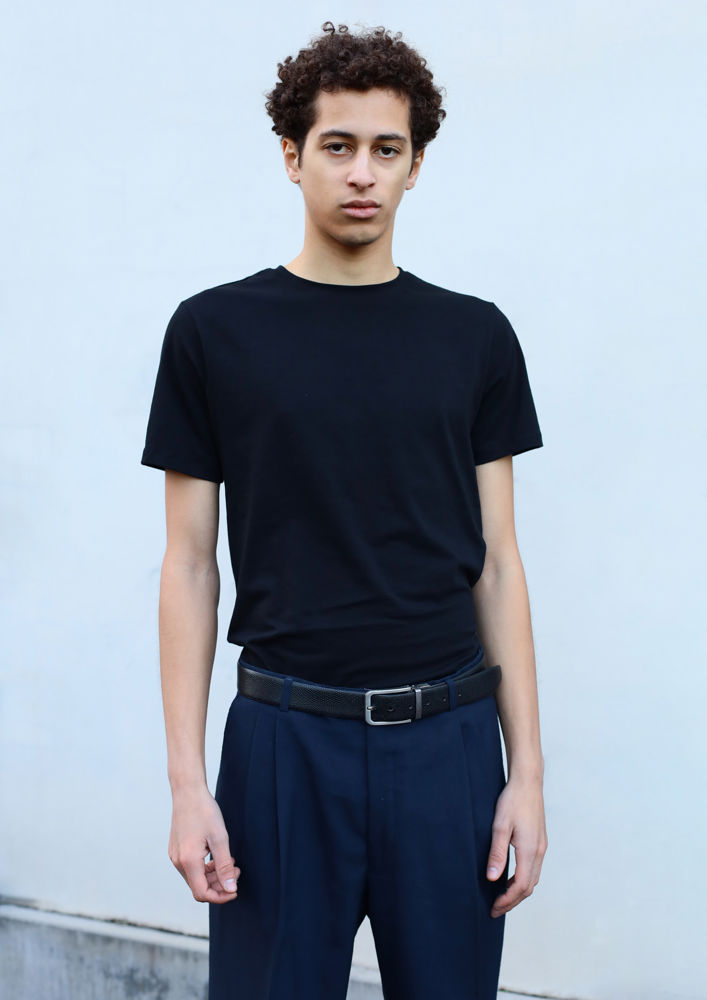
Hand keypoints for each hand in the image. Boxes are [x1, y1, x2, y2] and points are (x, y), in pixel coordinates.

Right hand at [167, 785, 240, 903]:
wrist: (188, 792)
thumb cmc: (205, 811)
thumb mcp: (220, 838)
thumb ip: (225, 866)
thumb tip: (230, 889)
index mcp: (188, 861)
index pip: (202, 893)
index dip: (220, 896)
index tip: (236, 890)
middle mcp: (178, 861)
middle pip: (199, 887)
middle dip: (219, 884)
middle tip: (237, 871)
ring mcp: (175, 856)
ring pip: (195, 877)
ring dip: (213, 876)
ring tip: (230, 862)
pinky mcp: (176, 850)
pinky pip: (191, 867)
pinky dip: (205, 867)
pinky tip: (218, 856)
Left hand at [486, 772, 547, 917]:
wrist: (528, 782)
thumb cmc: (512, 801)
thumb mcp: (499, 826)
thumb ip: (497, 853)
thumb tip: (492, 878)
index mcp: (530, 850)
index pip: (520, 886)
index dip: (507, 900)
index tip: (494, 908)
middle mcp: (539, 852)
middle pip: (529, 887)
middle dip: (512, 901)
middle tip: (495, 909)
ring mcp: (542, 847)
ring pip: (533, 879)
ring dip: (518, 891)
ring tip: (501, 897)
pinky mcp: (540, 842)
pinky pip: (534, 869)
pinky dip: (523, 880)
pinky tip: (510, 879)